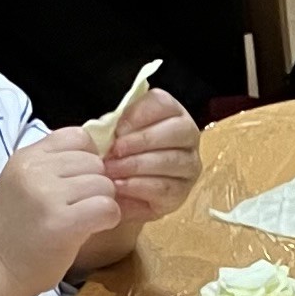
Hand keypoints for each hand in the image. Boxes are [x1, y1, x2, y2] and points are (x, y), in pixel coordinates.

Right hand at [0, 131, 125, 295]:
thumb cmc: (13, 233)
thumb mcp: (23, 186)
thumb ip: (54, 169)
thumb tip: (103, 161)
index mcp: (25, 157)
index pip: (77, 137)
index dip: (89, 158)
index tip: (81, 182)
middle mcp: (34, 170)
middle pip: (94, 162)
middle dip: (97, 185)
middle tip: (82, 207)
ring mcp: (46, 195)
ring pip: (104, 184)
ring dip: (104, 203)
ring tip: (85, 220)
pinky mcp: (61, 222)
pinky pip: (107, 208)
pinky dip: (109, 219)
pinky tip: (93, 229)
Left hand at [98, 87, 198, 227]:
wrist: (123, 190)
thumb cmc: (120, 153)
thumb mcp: (115, 133)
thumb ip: (113, 125)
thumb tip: (105, 127)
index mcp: (172, 112)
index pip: (163, 103)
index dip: (139, 114)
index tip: (118, 129)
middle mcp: (188, 136)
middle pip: (176, 130)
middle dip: (142, 140)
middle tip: (115, 150)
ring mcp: (189, 165)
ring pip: (170, 160)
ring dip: (136, 164)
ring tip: (111, 170)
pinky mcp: (182, 192)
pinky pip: (164, 187)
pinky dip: (138, 186)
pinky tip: (120, 185)